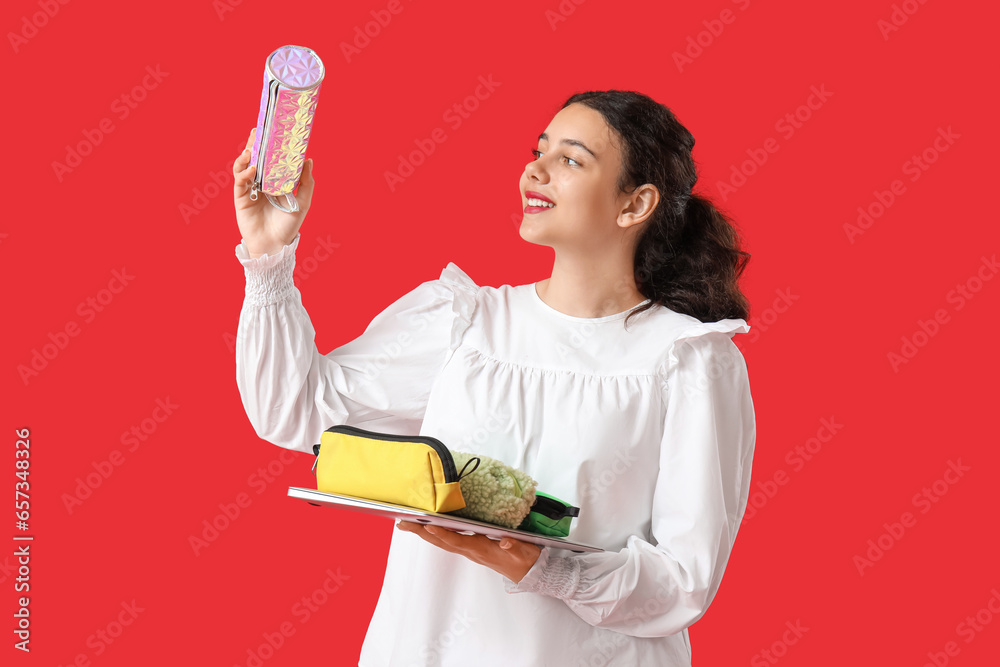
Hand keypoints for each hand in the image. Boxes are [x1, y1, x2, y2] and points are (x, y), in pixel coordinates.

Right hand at [233, 127, 315, 258]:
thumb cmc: (289, 225)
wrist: (275, 244)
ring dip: (246, 157)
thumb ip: (305, 182)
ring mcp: (249, 189)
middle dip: (254, 144)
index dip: (269, 146)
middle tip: (256, 131)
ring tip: (252, 150)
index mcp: (274, 181)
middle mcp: (261, 182)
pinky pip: (240, 181)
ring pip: (244, 167)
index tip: (272, 130)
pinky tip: (252, 170)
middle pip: (255, 159)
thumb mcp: (302, 201)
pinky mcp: (240, 198)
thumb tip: (308, 160)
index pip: (270, 159)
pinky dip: (245, 173)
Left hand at [396, 521, 542, 583]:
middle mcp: (473, 551)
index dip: (443, 534)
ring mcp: (471, 551)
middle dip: (422, 533)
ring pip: (443, 542)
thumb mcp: (525, 553)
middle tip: (403, 524)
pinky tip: (429, 528)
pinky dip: (437, 534)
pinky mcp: (473, 549)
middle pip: (443, 542)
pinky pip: (450, 542)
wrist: (530, 573)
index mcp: (482, 550)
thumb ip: (515, 547)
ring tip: (408, 524)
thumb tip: (506, 541)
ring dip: (425, 533)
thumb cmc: (526, 561)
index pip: (458, 541)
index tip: (427, 526)